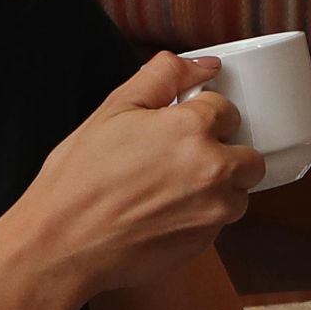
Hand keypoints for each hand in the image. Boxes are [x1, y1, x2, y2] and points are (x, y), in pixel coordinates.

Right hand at [7, 53, 262, 297]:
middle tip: (182, 159)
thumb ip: (162, 77)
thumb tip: (206, 64)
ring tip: (172, 189)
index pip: (227, 110)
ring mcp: (214, 209)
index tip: (180, 128)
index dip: (202, 116)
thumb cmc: (80, 178)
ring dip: (219, 187)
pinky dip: (203, 216)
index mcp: (191, 129)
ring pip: (239, 191)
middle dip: (224, 152)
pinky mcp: (207, 241)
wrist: (62, 245)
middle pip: (248, 154)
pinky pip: (221, 221)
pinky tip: (166, 214)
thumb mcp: (113, 111)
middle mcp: (213, 168)